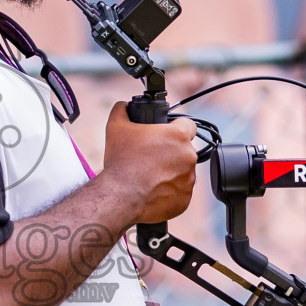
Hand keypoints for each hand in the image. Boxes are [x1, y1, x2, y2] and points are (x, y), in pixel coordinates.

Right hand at [100, 103, 197, 223]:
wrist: (120, 196)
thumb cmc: (121, 161)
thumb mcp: (116, 127)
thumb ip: (122, 110)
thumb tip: (123, 106)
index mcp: (178, 136)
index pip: (188, 125)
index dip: (177, 128)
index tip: (166, 134)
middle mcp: (189, 157)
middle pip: (185, 150)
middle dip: (172, 153)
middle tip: (152, 158)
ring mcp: (189, 180)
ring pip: (184, 173)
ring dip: (172, 173)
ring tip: (150, 176)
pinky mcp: (185, 200)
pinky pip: (180, 193)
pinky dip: (169, 192)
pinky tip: (152, 191)